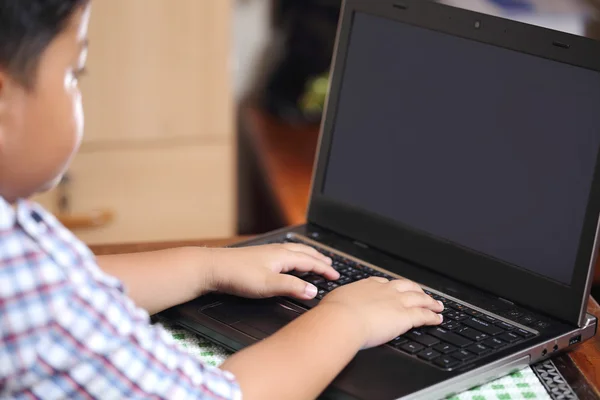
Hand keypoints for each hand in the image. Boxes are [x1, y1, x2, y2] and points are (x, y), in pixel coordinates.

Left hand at [208, 244, 338, 299]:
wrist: (212, 268)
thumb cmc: (237, 276)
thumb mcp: (268, 285)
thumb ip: (292, 287)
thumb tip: (314, 291)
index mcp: (283, 256)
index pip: (310, 262)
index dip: (324, 269)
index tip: (336, 276)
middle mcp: (277, 250)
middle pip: (304, 252)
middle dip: (319, 258)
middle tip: (331, 264)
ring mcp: (267, 252)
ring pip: (294, 251)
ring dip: (308, 255)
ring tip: (315, 259)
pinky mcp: (258, 256)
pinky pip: (285, 252)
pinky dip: (295, 255)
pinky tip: (288, 259)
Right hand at [319, 277, 443, 348]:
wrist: (341, 320)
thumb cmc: (333, 312)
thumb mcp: (335, 300)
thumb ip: (340, 302)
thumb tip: (333, 305)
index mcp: (367, 286)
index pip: (384, 282)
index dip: (393, 286)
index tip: (396, 288)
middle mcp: (384, 290)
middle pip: (406, 286)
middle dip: (416, 290)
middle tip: (422, 293)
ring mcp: (396, 302)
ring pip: (420, 298)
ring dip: (430, 302)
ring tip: (438, 305)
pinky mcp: (405, 316)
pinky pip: (424, 315)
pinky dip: (433, 316)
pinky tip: (438, 318)